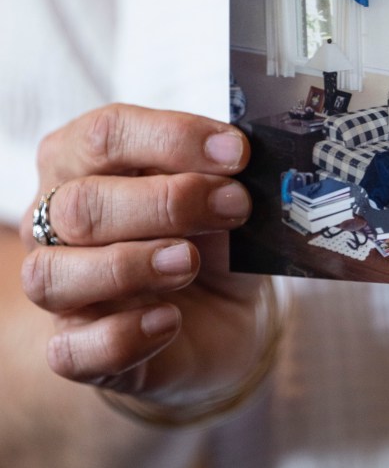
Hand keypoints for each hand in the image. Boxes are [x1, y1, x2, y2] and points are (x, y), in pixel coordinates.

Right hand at [18, 104, 269, 405]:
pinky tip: (169, 321)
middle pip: (80, 204)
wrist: (224, 315)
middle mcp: (56, 222)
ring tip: (189, 263)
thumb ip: (219, 173)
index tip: (238, 153)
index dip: (173, 138)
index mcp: (84, 162)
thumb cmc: (212, 240)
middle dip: (165, 203)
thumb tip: (239, 155)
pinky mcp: (76, 349)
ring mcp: (60, 290)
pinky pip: (71, 350)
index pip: (105, 134)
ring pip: (53, 276)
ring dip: (131, 266)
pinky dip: (123, 335)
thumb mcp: (222, 196)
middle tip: (233, 207)